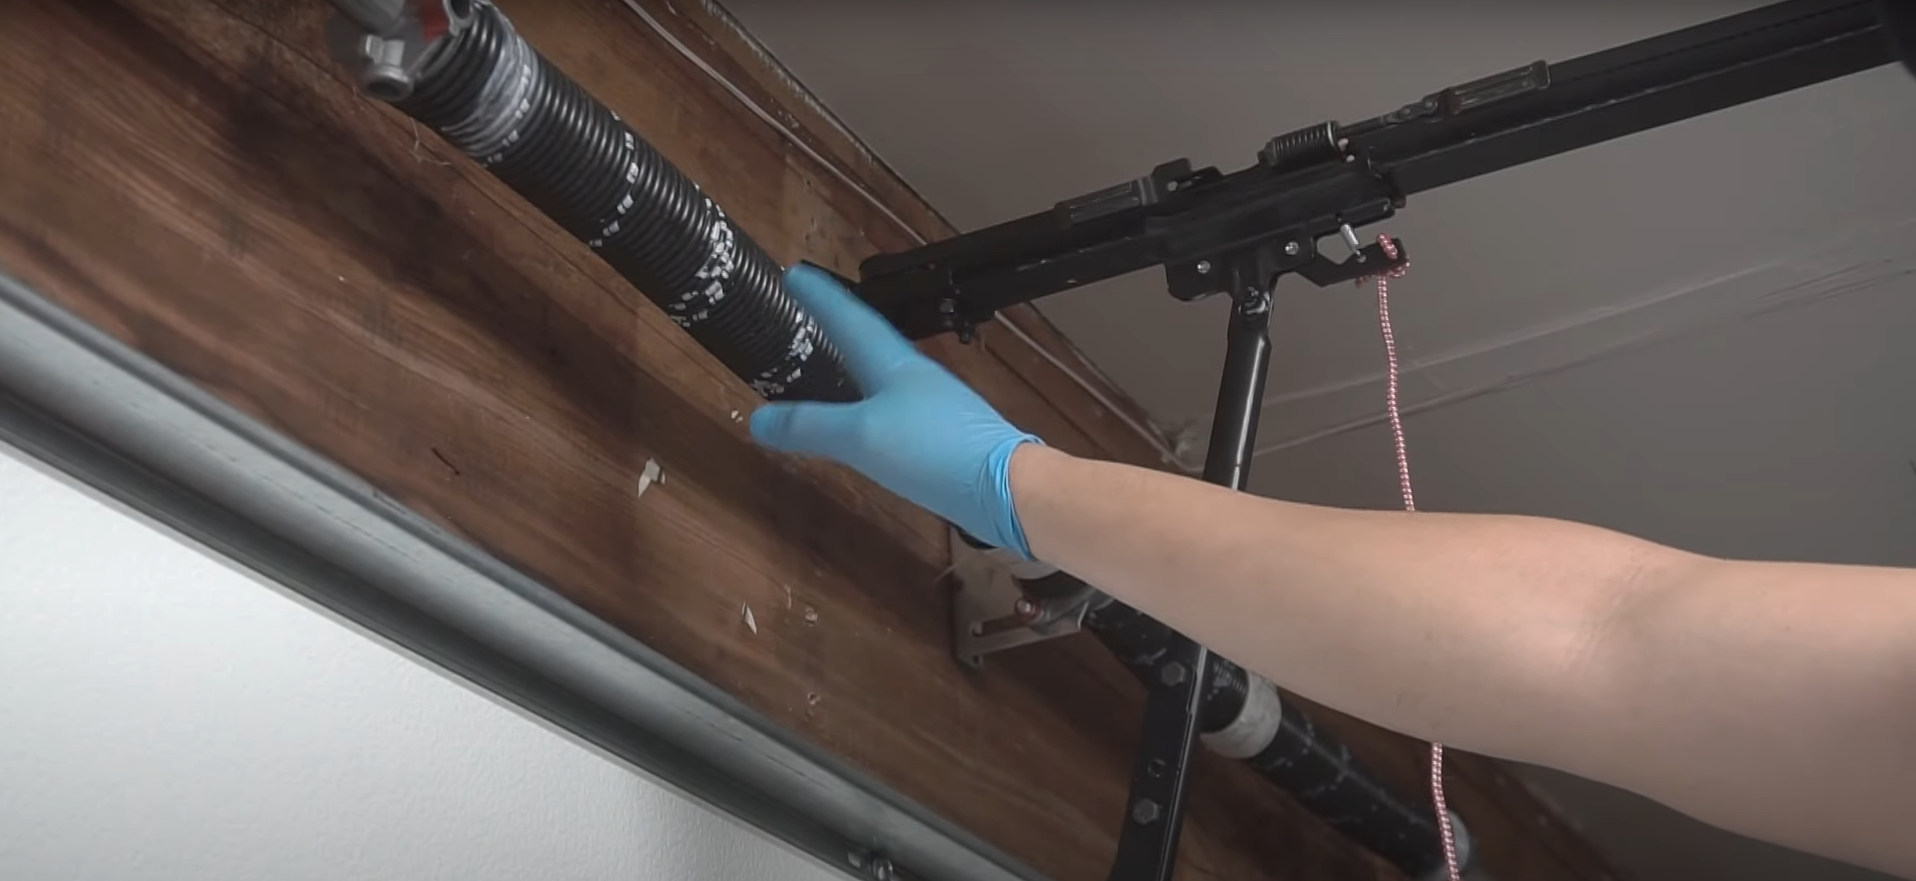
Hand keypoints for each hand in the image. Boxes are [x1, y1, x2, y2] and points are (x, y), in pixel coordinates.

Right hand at [750, 263, 1041, 556]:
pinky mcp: (940, 438)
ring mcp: (931, 406)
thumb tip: (757, 418)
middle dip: (835, 325)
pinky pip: (891, 409)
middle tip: (805, 312)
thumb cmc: (935, 451)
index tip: (794, 272)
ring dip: (851, 364)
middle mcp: (913, 376)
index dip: (820, 296)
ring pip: (880, 375)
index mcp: (892, 363)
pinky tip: (862, 423)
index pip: (848, 317)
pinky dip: (866, 404)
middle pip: (867, 341)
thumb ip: (810, 426)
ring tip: (825, 362)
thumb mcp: (861, 437)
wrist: (1008, 488)